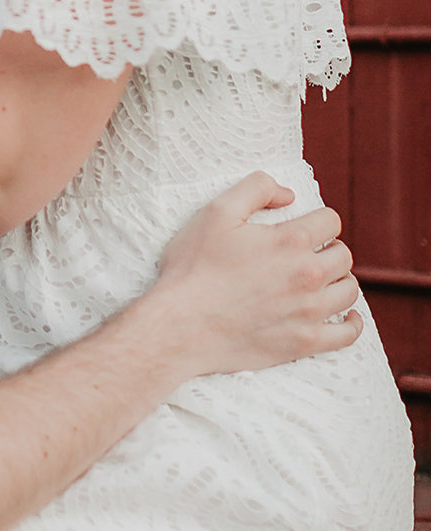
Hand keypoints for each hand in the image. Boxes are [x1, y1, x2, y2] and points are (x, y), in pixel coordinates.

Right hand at [145, 172, 361, 378]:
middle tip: (306, 255)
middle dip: (328, 250)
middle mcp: (309, 275)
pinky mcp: (305, 341)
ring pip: (349, 290)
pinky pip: (347, 334)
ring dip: (338, 281)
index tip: (303, 228)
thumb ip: (255, 189)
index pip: (330, 221)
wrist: (180, 325)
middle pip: (343, 255)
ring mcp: (310, 311)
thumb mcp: (215, 213)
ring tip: (320, 282)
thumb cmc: (193, 268)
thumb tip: (289, 195)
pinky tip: (345, 316)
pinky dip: (351, 323)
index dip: (317, 220)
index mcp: (290, 241)